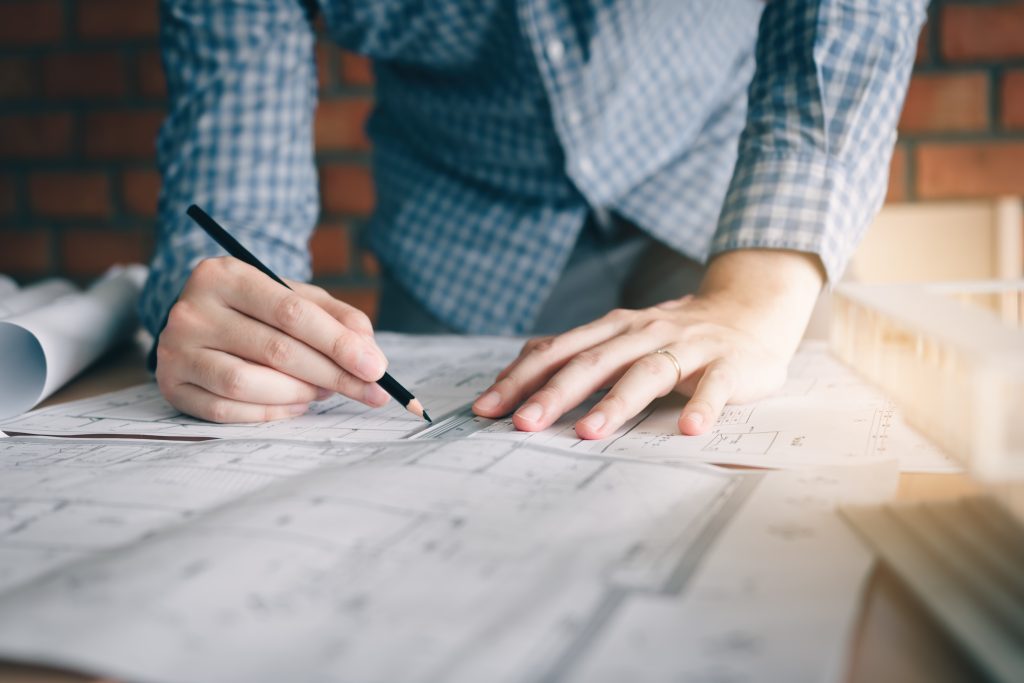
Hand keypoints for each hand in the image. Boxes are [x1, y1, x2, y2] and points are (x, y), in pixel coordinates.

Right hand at [155, 256, 389, 421]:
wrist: (201, 319)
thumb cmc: (258, 310)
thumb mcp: (296, 298)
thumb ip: (338, 318)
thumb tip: (371, 355)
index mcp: (225, 275)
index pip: (291, 312)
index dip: (338, 343)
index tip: (375, 367)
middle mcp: (192, 309)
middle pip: (275, 349)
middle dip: (331, 374)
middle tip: (367, 390)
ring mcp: (176, 349)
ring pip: (247, 382)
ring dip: (298, 393)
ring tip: (323, 391)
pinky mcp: (171, 385)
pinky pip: (226, 410)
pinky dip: (270, 412)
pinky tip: (296, 405)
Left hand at [472, 249, 824, 438]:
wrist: (750, 309)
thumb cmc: (674, 334)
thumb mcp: (620, 336)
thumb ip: (578, 352)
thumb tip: (519, 370)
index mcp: (611, 330)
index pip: (556, 352)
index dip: (519, 379)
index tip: (486, 408)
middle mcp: (643, 333)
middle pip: (592, 363)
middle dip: (554, 394)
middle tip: (523, 424)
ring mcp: (686, 348)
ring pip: (646, 373)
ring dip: (615, 403)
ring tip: (588, 432)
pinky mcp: (728, 364)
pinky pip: (714, 386)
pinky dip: (702, 405)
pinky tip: (689, 429)